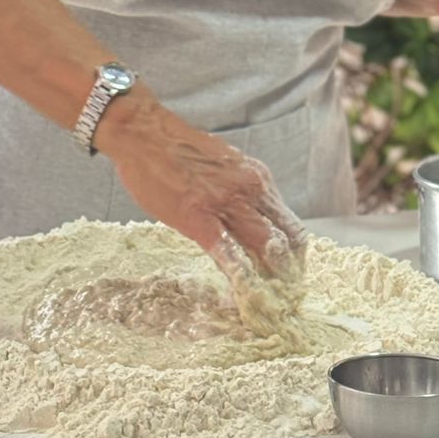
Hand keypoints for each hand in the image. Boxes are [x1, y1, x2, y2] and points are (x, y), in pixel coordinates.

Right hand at [93, 86, 305, 276]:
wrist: (144, 133)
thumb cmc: (178, 150)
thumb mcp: (224, 166)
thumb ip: (241, 192)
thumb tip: (250, 220)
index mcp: (258, 179)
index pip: (289, 224)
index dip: (294, 254)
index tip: (290, 275)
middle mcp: (252, 190)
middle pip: (286, 240)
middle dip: (289, 272)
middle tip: (284, 296)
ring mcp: (227, 204)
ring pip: (265, 247)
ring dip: (271, 278)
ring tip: (271, 304)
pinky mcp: (199, 218)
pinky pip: (228, 253)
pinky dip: (240, 277)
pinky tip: (243, 295)